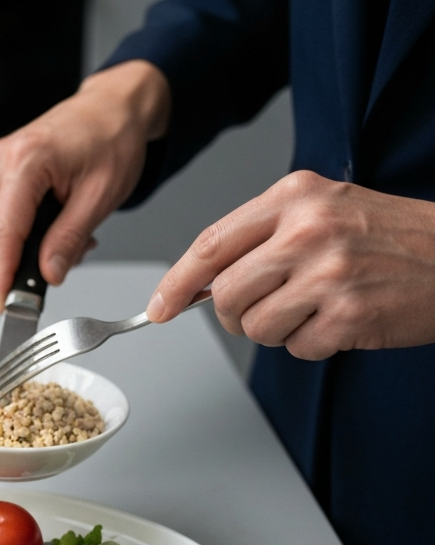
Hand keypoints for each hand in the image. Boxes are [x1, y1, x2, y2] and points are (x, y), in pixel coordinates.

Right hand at [0, 60, 170, 312]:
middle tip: (59, 270)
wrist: (113, 108)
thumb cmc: (112, 138)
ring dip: (27, 248)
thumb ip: (69, 239)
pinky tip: (56, 226)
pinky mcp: (1, 173)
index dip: (2, 273)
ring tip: (68, 237)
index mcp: (27, 160)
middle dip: (22, 263)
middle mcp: (3, 160)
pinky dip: (27, 233)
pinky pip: (4, 218)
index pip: (3, 231)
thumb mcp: (100, 196)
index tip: (4, 302)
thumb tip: (49, 274)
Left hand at [147, 171, 434, 358]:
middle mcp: (308, 230)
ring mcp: (329, 272)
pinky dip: (314, 344)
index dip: (177, 282)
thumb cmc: (385, 236)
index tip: (160, 306)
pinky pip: (297, 348)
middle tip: (263, 310)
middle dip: (235, 314)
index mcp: (294, 196)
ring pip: (256, 326)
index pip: (210, 244)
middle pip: (226, 294)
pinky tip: (341, 319)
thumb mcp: (321, 210)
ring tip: (316, 307)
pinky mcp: (349, 314)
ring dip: (278, 330)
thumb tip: (199, 282)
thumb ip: (260, 237)